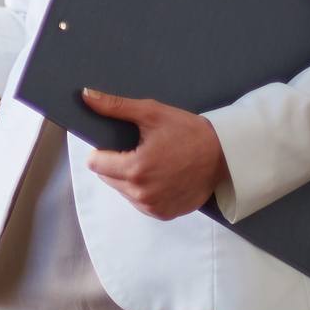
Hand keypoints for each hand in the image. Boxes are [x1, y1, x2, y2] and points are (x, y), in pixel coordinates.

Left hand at [81, 90, 229, 220]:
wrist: (224, 156)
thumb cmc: (188, 132)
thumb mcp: (152, 113)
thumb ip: (116, 106)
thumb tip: (86, 96)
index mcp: (136, 169)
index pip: (95, 164)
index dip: (101, 151)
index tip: (115, 143)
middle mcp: (142, 194)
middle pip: (106, 177)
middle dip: (114, 163)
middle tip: (137, 149)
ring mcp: (153, 206)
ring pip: (121, 191)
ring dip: (127, 178)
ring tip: (150, 161)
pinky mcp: (163, 214)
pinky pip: (138, 202)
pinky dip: (142, 190)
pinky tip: (157, 175)